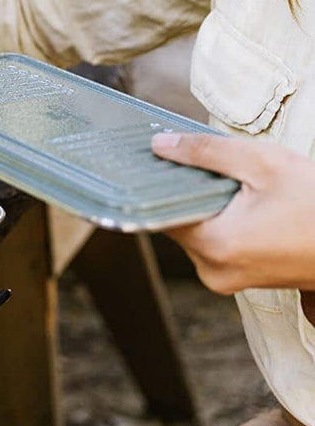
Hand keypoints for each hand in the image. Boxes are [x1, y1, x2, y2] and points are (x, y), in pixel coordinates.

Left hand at [151, 132, 314, 296]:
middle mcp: (213, 270)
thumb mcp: (265, 163)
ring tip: (238, 186)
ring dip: (208, 206)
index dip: (159, 181)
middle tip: (210, 166)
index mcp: (215, 245)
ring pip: (197, 232)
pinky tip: (245, 203)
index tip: (161, 158)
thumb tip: (160, 145)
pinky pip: (216, 243)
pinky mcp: (241, 279)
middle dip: (189, 191)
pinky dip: (222, 221)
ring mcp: (226, 280)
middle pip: (178, 221)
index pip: (160, 210)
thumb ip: (206, 152)